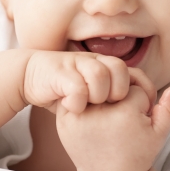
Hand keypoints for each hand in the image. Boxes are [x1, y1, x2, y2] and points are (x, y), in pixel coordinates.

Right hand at [23, 51, 155, 113]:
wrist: (29, 74)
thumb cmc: (61, 86)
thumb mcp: (89, 90)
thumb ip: (108, 94)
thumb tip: (135, 107)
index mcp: (103, 65)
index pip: (133, 72)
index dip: (140, 90)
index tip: (140, 109)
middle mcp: (92, 61)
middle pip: (119, 69)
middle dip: (118, 92)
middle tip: (107, 106)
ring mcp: (75, 65)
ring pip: (99, 74)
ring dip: (97, 95)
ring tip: (89, 106)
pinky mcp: (59, 74)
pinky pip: (76, 87)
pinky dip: (77, 101)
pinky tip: (72, 108)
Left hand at [56, 84, 169, 170]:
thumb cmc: (136, 154)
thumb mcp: (158, 134)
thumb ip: (169, 109)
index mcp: (125, 113)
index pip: (135, 87)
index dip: (141, 101)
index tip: (139, 118)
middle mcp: (100, 112)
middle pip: (113, 82)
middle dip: (120, 93)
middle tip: (122, 114)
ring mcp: (79, 115)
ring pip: (94, 85)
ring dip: (100, 93)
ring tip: (107, 114)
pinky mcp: (64, 119)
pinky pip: (75, 95)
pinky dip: (82, 99)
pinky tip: (91, 113)